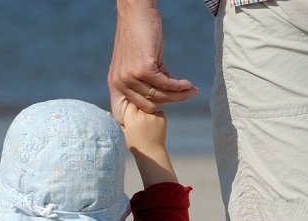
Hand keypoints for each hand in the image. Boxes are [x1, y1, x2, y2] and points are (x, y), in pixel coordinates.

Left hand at [108, 0, 197, 118]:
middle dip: (169, 103)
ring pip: (159, 96)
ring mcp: (130, 77)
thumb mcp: (141, 62)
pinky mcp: (143, 69)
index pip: (121, 114)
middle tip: (185, 96)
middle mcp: (120, 83)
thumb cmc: (139, 35)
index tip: (156, 118)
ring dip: (178, 95)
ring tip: (192, 91)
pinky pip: (165, 84)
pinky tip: (188, 84)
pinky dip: (179, 86)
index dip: (137, 121)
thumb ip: (151, 80)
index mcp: (115, 85)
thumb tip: (169, 93)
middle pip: (148, 106)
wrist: (136, 13)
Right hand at [118, 99, 166, 154]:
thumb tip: (119, 108)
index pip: (130, 103)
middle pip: (140, 103)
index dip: (130, 107)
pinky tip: (153, 125)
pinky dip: (155, 115)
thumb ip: (121, 120)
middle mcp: (143, 114)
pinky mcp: (162, 117)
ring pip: (149, 106)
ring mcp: (154, 115)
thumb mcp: (123, 132)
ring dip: (147, 111)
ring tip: (146, 124)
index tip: (130, 111)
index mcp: (132, 118)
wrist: (150, 152)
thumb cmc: (135, 144)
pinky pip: (158, 111)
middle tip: (138, 118)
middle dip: (138, 107)